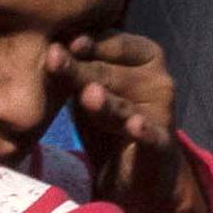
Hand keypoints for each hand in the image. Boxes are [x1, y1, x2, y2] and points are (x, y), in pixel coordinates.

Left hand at [69, 34, 208, 212]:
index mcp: (146, 56)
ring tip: (89, 95)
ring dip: (107, 102)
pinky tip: (135, 127)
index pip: (113, 43)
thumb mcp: (87, 88)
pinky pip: (151, 137)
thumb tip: (50, 45)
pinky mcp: (162, 146)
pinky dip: (144, 132)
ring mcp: (162, 113)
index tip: (58, 40)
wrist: (133, 173)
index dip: (85, 41)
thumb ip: (75, 67)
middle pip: (111, 74)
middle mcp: (159, 80)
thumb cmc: (108, 118)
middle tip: (52, 59)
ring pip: (123, 106)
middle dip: (81, 69)